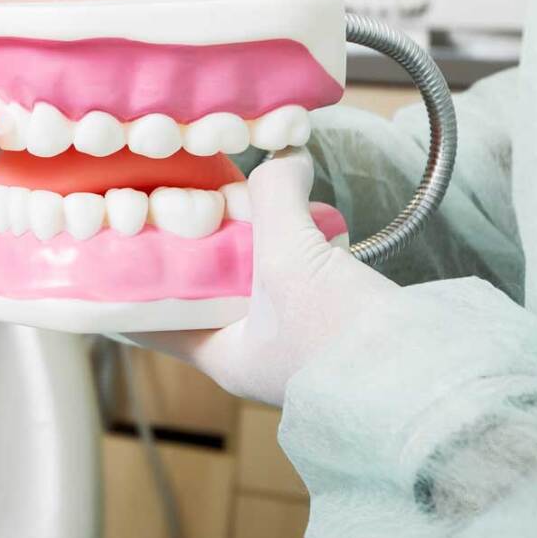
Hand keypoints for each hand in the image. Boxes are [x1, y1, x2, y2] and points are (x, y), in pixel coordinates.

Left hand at [131, 149, 398, 406]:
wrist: (427, 380)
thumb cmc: (343, 341)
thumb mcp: (289, 255)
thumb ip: (275, 197)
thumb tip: (284, 157)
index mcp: (220, 356)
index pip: (150, 318)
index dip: (128, 280)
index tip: (109, 246)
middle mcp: (252, 354)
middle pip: (207, 288)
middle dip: (208, 242)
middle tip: (198, 202)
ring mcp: (295, 343)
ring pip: (259, 280)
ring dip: (264, 239)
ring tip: (270, 203)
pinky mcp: (336, 327)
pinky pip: (306, 278)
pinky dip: (308, 247)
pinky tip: (321, 223)